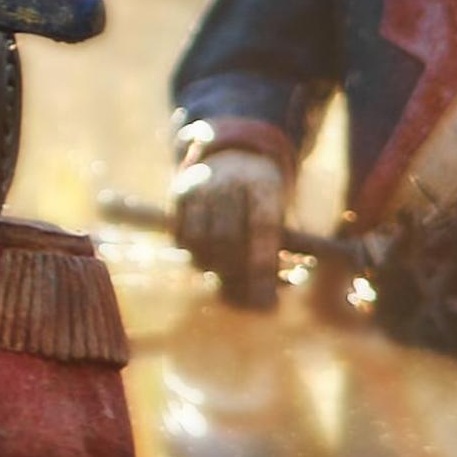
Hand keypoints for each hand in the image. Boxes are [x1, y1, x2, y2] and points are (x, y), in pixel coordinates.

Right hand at [170, 138, 287, 308]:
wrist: (234, 156)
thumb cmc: (262, 198)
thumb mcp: (277, 213)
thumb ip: (271, 250)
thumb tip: (264, 300)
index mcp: (262, 186)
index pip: (262, 228)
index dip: (262, 264)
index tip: (266, 297)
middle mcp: (228, 183)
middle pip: (226, 238)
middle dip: (235, 273)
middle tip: (246, 294)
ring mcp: (200, 187)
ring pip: (199, 241)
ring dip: (212, 267)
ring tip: (226, 276)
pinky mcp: (179, 194)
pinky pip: (180, 237)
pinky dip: (193, 255)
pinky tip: (208, 259)